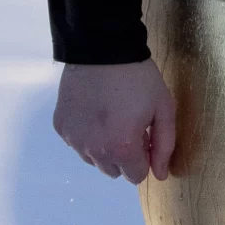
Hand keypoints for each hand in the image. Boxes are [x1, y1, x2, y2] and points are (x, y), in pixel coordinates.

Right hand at [53, 58, 175, 183]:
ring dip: (104, 147)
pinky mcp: (60, 126)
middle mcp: (93, 150)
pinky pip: (77, 142)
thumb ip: (164, 145)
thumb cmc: (139, 78)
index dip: (145, 156)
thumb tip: (159, 176)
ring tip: (111, 116)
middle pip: (113, 170)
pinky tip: (93, 110)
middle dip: (125, 155)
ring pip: (93, 159)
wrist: (102, 48)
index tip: (145, 135)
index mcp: (121, 148)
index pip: (136, 175)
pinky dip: (86, 133)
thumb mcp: (163, 107)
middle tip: (129, 124)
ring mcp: (73, 139)